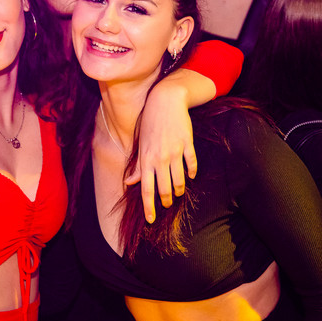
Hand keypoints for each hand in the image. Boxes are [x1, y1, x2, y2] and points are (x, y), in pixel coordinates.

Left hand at [127, 80, 196, 221]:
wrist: (165, 101)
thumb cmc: (149, 123)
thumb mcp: (140, 144)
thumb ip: (137, 166)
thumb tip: (129, 182)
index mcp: (146, 160)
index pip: (146, 189)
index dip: (149, 207)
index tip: (151, 219)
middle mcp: (159, 158)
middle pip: (165, 189)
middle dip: (166, 201)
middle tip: (167, 205)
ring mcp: (175, 152)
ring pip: (180, 180)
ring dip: (179, 189)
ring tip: (178, 192)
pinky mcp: (187, 144)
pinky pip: (192, 164)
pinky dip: (191, 172)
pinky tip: (190, 176)